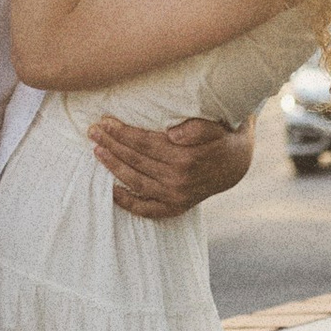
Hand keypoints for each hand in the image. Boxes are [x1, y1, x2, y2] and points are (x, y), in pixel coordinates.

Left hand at [88, 113, 254, 219]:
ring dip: (113, 167)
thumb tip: (172, 134)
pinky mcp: (176, 207)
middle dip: (112, 144)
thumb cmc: (221, 138)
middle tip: (93, 131)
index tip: (105, 121)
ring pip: (136, 181)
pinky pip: (148, 209)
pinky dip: (128, 203)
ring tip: (96, 151)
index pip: (144, 142)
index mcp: (186, 157)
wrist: (237, 165)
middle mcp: (179, 180)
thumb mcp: (215, 127)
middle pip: (135, 160)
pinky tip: (111, 191)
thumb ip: (196, 128)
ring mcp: (176, 196)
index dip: (122, 132)